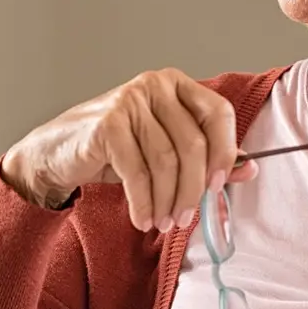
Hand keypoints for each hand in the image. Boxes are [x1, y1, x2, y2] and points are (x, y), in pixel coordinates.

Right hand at [0, 68, 256, 228]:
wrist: (57, 154)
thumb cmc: (117, 151)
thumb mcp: (166, 152)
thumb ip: (208, 157)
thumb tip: (250, 168)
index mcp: (177, 85)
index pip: (219, 113)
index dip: (226, 151)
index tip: (220, 186)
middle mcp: (155, 85)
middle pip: (193, 143)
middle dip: (193, 189)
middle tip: (186, 218)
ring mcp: (129, 101)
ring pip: (166, 162)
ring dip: (168, 201)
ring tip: (164, 223)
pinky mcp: (107, 124)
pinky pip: (138, 172)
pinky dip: (144, 202)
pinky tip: (143, 218)